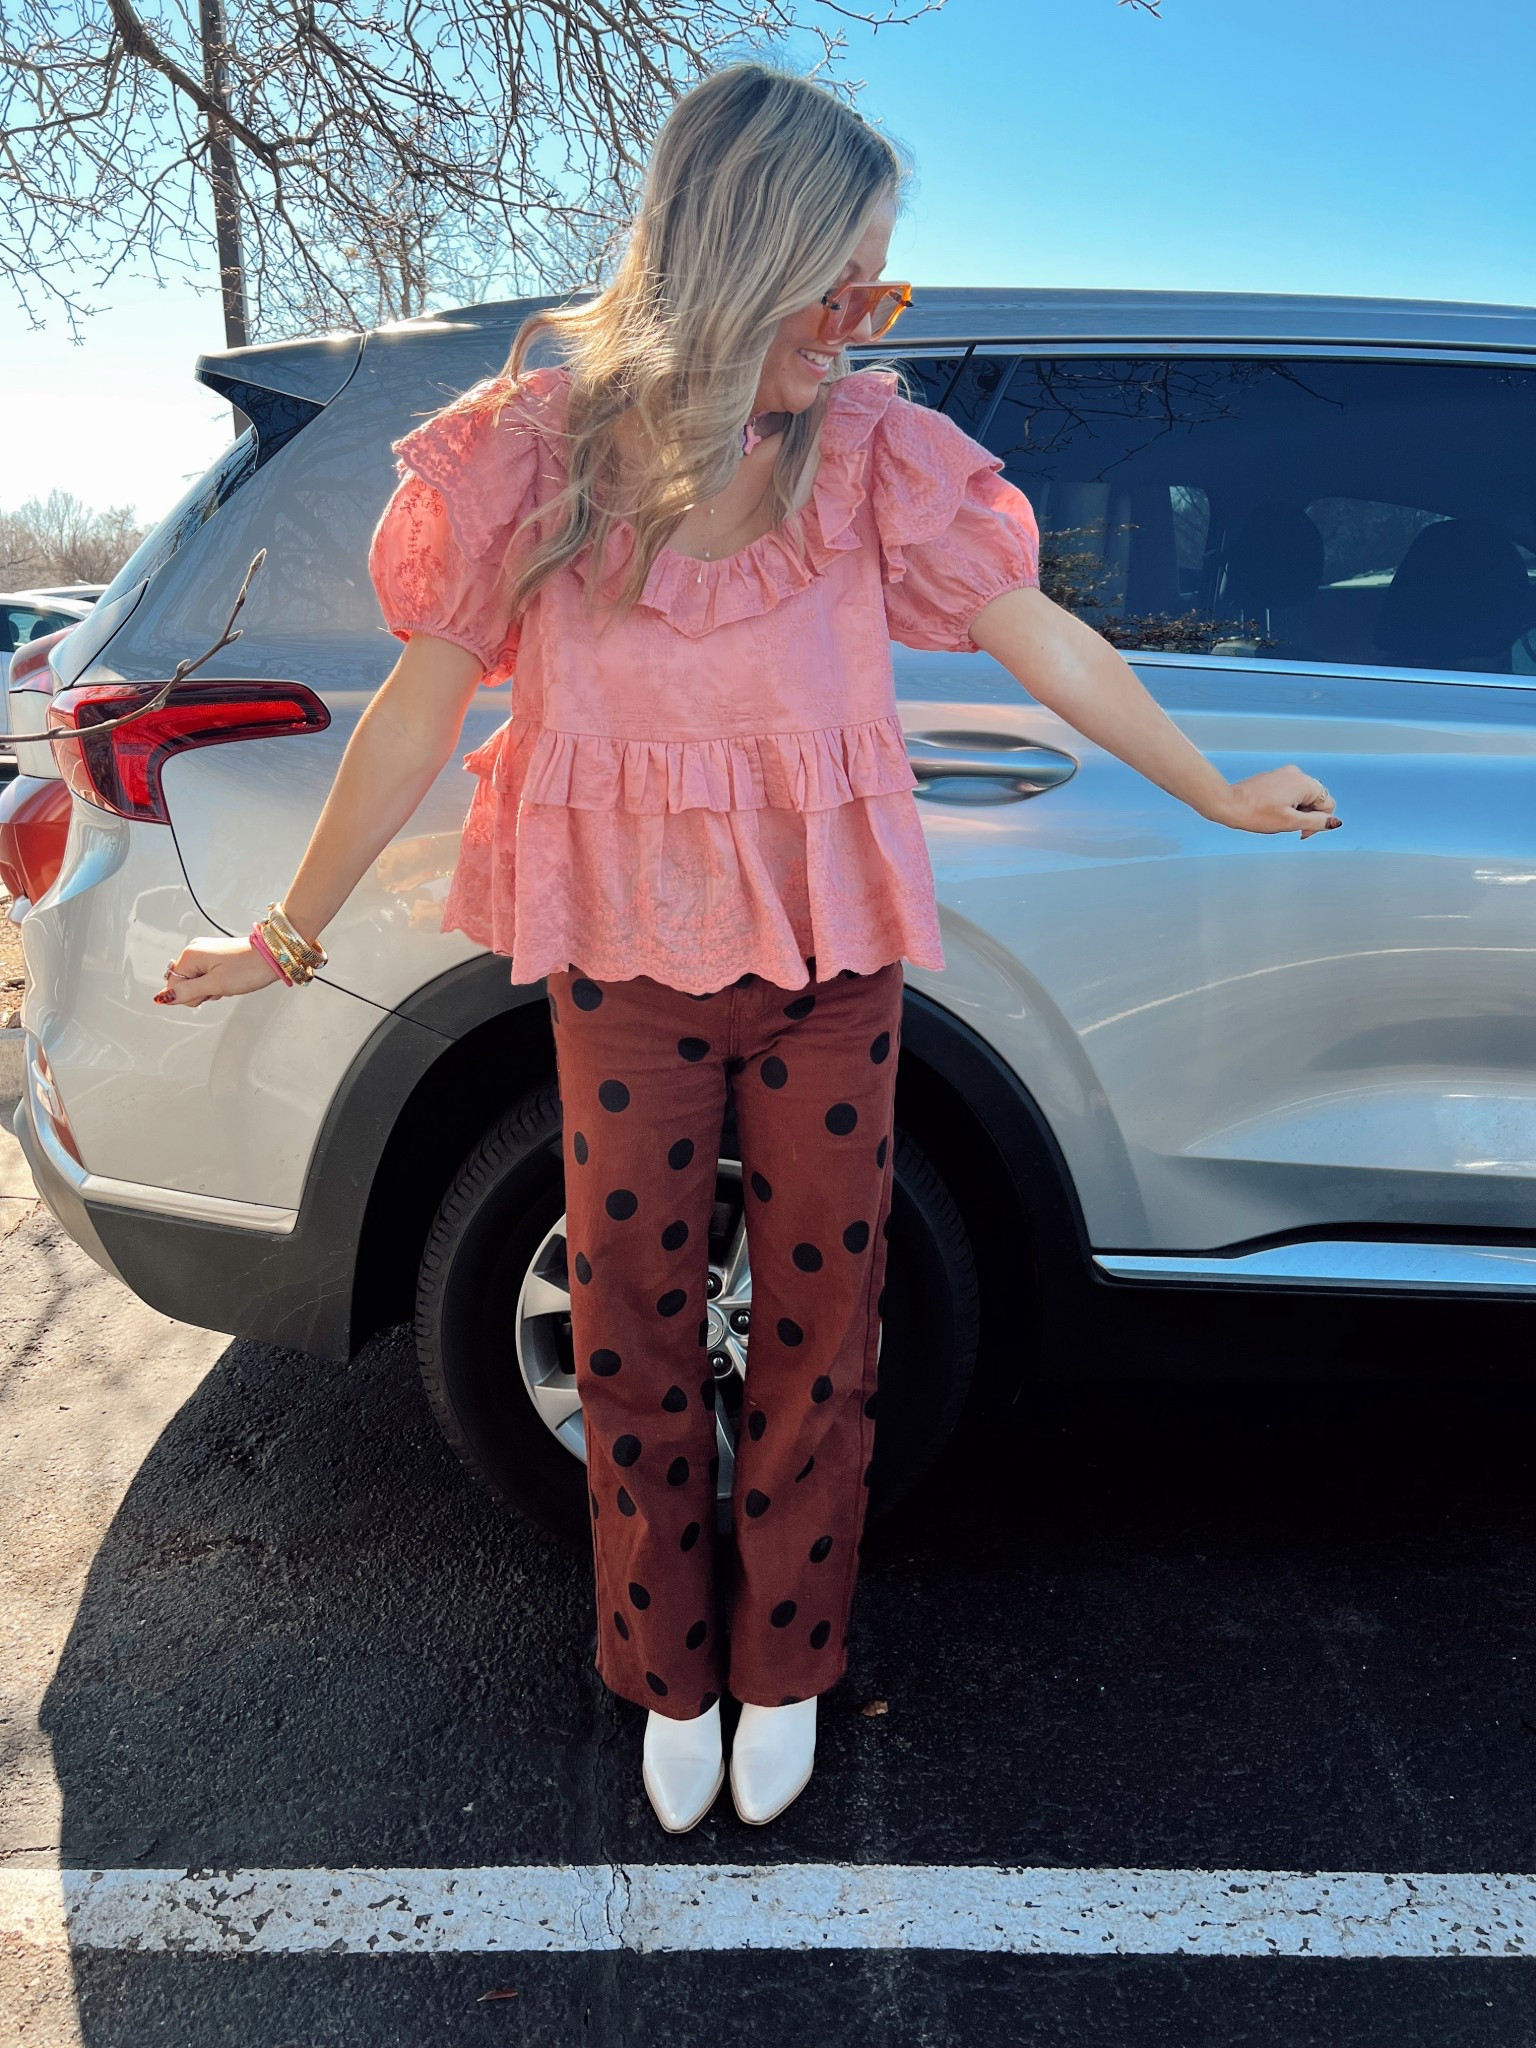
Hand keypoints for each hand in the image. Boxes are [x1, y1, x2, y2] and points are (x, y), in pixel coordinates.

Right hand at [153, 935, 284, 1007]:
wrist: (272, 956)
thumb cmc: (249, 967)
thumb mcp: (215, 985)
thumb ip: (187, 992)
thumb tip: (163, 997)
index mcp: (190, 955)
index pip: (173, 985)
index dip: (190, 996)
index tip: (208, 991)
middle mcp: (195, 950)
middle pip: (184, 983)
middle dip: (202, 991)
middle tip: (220, 986)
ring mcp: (206, 952)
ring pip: (197, 981)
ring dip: (211, 988)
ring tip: (228, 982)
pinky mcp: (216, 956)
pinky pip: (208, 976)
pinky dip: (217, 982)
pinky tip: (230, 979)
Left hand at [1212, 765, 1340, 839]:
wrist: (1229, 804)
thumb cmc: (1255, 814)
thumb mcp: (1290, 823)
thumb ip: (1316, 822)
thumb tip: (1334, 822)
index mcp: (1305, 783)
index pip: (1328, 804)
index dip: (1319, 822)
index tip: (1301, 832)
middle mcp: (1297, 774)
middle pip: (1315, 799)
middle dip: (1306, 816)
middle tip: (1287, 826)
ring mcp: (1284, 774)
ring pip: (1302, 797)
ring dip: (1295, 811)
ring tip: (1277, 818)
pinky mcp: (1273, 778)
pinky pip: (1289, 793)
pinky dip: (1285, 805)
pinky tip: (1270, 811)